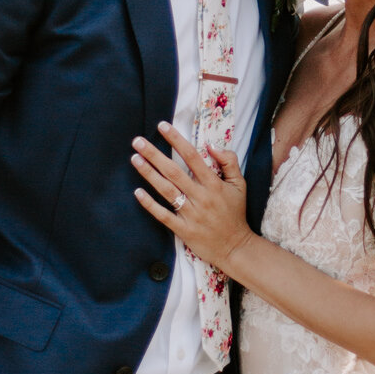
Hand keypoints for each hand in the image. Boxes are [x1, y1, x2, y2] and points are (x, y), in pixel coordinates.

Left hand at [132, 123, 251, 275]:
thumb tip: (211, 146)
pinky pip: (164, 215)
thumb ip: (229, 162)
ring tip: (134, 159)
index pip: (192, 157)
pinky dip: (150, 204)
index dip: (176, 140)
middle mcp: (201, 196)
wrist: (235, 247)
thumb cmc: (235, 213)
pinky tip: (138, 192)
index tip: (162, 126)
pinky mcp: (183, 229)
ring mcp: (191, 214)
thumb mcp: (240, 185)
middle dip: (154, 154)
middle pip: (174, 171)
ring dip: (149, 174)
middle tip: (138, 141)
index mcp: (214, 184)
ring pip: (167, 190)